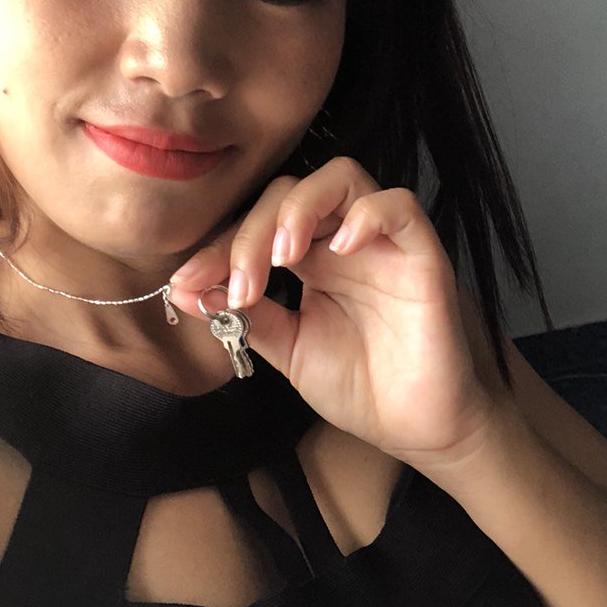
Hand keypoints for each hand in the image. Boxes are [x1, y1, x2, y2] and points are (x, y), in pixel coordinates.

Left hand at [167, 156, 506, 462]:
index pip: (256, 224)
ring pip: (341, 177)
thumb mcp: (289, 349)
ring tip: (281, 255)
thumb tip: (184, 292)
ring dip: (300, 207)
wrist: (418, 429)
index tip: (186, 284)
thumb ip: (246, 316)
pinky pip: (399, 206)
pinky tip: (341, 249)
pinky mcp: (422, 253)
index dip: (218, 248)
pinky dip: (367, 215)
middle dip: (251, 232)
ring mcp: (382, 243)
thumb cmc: (362, 387)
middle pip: (289, 192)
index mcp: (309, 258)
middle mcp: (342, 240)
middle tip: (238, 288)